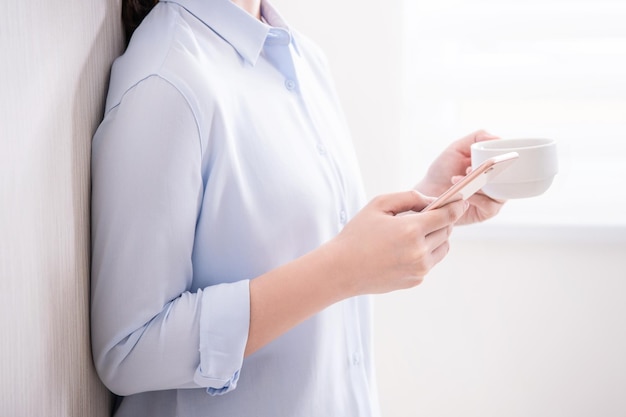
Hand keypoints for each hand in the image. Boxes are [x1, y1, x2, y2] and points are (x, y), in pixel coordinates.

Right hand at [329, 190, 467, 295]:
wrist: (342, 269)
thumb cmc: (357, 234)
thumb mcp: (379, 204)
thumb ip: (409, 197)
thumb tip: (432, 200)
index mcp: (411, 230)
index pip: (447, 216)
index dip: (456, 206)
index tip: (460, 201)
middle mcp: (419, 251)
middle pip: (447, 231)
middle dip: (443, 221)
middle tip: (430, 215)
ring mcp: (419, 269)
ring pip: (443, 248)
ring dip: (437, 237)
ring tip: (416, 232)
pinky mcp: (415, 280)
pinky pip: (430, 262)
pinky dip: (425, 252)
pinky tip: (405, 248)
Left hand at [415, 130, 504, 224]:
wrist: (427, 191)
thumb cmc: (443, 170)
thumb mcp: (457, 148)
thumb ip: (476, 137)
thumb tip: (498, 138)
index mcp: (493, 166)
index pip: (510, 161)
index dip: (504, 157)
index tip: (492, 155)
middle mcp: (497, 181)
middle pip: (508, 177)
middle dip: (492, 171)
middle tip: (472, 166)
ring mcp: (493, 197)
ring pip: (500, 191)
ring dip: (483, 184)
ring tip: (463, 176)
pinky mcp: (486, 212)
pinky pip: (489, 205)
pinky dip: (478, 198)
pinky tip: (465, 193)